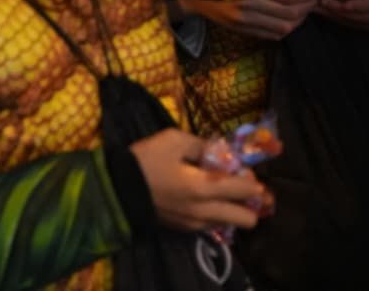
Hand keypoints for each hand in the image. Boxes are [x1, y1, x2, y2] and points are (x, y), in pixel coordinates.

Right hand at [132, 129, 269, 231]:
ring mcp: (196, 223)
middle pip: (248, 219)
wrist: (116, 187)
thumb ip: (201, 145)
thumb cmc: (145, 160)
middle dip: (250, 204)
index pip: (247, 190)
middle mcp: (205, 211)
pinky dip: (214, 214)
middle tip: (238, 189)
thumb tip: (220, 151)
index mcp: (204, 187)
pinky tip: (199, 200)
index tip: (243, 171)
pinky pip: (212, 225)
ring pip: (231, 225)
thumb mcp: (172, 140)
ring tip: (218, 194)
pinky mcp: (185, 229)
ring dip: (232, 210)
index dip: (252, 180)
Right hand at [176, 0, 317, 40]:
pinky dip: (284, 29)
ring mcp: (243, 21)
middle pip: (290, 14)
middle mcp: (246, 5)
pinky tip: (286, 20)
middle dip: (308, 8)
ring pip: (284, 28)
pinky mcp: (241, 30)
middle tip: (314, 0)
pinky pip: (272, 35)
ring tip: (302, 11)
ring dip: (298, 21)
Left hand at [316, 0, 368, 29]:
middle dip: (338, 11)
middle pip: (363, 17)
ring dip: (338, 17)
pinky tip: (329, 12)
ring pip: (360, 24)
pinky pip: (362, 25)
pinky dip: (345, 19)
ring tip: (316, 8)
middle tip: (314, 3)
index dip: (357, 5)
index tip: (337, 2)